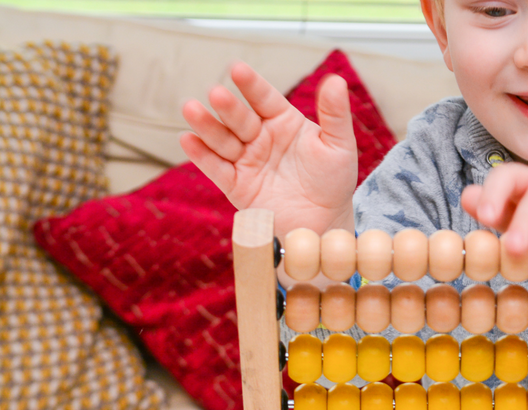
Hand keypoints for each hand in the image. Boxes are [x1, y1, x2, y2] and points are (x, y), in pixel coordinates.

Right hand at [179, 62, 357, 235]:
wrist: (325, 222)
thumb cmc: (333, 181)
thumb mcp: (339, 145)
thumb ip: (335, 114)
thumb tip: (336, 80)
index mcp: (284, 122)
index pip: (265, 99)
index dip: (251, 85)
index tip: (237, 69)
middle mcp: (261, 137)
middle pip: (240, 118)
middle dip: (228, 107)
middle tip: (217, 94)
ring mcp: (246, 160)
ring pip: (223, 140)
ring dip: (207, 126)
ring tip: (192, 109)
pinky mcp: (237, 185)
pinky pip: (217, 169)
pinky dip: (202, 155)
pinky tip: (188, 140)